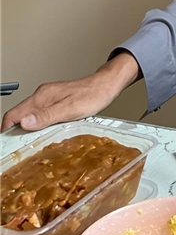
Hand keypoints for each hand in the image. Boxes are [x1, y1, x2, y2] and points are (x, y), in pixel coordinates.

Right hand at [0, 52, 140, 131]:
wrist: (107, 85)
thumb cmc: (93, 95)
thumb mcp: (70, 109)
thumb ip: (46, 116)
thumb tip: (25, 123)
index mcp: (42, 96)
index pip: (14, 113)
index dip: (6, 130)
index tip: (7, 144)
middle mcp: (43, 95)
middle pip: (19, 115)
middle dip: (15, 131)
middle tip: (18, 149)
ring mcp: (49, 97)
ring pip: (29, 115)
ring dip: (27, 129)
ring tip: (29, 144)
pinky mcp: (56, 101)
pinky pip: (40, 114)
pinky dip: (37, 124)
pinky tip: (44, 133)